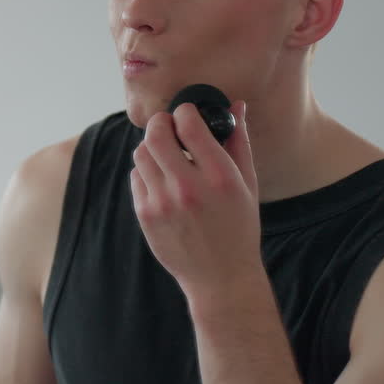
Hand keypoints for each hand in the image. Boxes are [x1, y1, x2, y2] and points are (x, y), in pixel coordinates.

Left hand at [131, 101, 262, 304]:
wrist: (220, 277)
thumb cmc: (239, 227)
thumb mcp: (247, 184)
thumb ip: (238, 142)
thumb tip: (236, 106)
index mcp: (219, 177)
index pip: (189, 125)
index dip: (185, 111)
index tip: (187, 113)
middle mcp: (188, 187)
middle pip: (156, 134)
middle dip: (160, 123)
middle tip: (168, 126)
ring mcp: (163, 202)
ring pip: (141, 153)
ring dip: (152, 147)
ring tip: (166, 155)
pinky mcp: (145, 215)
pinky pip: (136, 177)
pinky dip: (146, 172)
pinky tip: (162, 180)